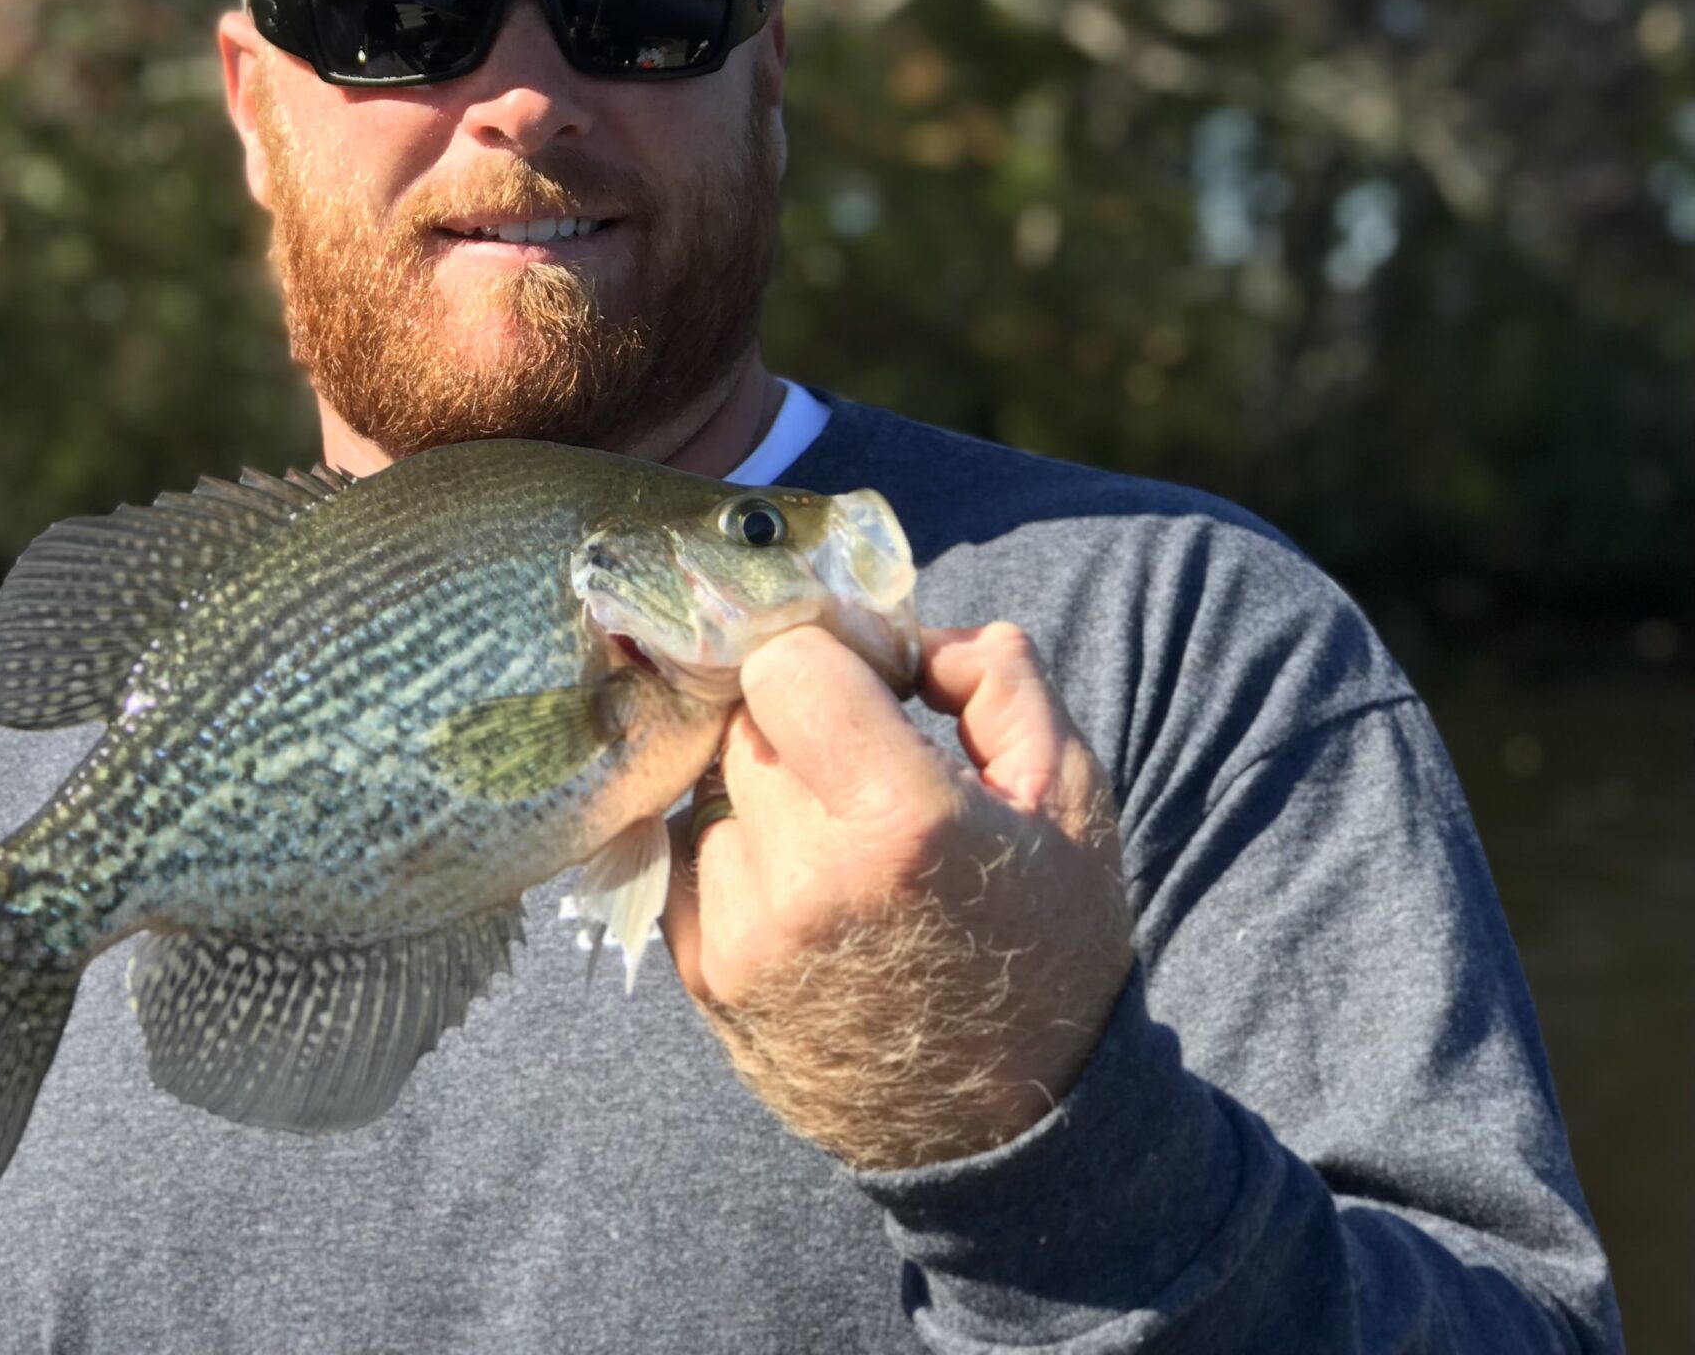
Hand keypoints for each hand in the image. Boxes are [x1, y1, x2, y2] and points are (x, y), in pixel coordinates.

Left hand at [662, 621, 1132, 1170]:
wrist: (1007, 1125)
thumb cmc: (1049, 945)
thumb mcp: (1068, 801)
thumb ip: (998, 682)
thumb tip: (906, 631)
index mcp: (901, 825)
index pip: (786, 664)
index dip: (829, 653)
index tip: (871, 680)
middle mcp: (806, 880)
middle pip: (744, 720)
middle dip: (798, 719)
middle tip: (858, 757)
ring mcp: (743, 935)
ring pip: (711, 786)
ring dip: (764, 789)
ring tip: (837, 838)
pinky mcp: (703, 976)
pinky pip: (688, 855)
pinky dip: (736, 851)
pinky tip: (803, 886)